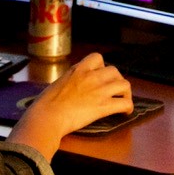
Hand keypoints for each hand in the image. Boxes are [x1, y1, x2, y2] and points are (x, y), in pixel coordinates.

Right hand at [7, 52, 131, 159]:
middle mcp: (91, 76)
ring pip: (125, 85)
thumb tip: (71, 86)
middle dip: (116, 80)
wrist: (48, 116)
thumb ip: (69, 81)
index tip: (99, 76)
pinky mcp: (104, 106)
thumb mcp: (57, 83)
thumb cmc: (45, 104)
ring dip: (125, 93)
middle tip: (112, 90)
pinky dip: (128, 107)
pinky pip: (125, 103)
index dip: (101, 67)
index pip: (97, 58)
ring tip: (122, 100)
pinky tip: (125, 112)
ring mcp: (100, 90)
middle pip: (114, 71)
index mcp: (78, 69)